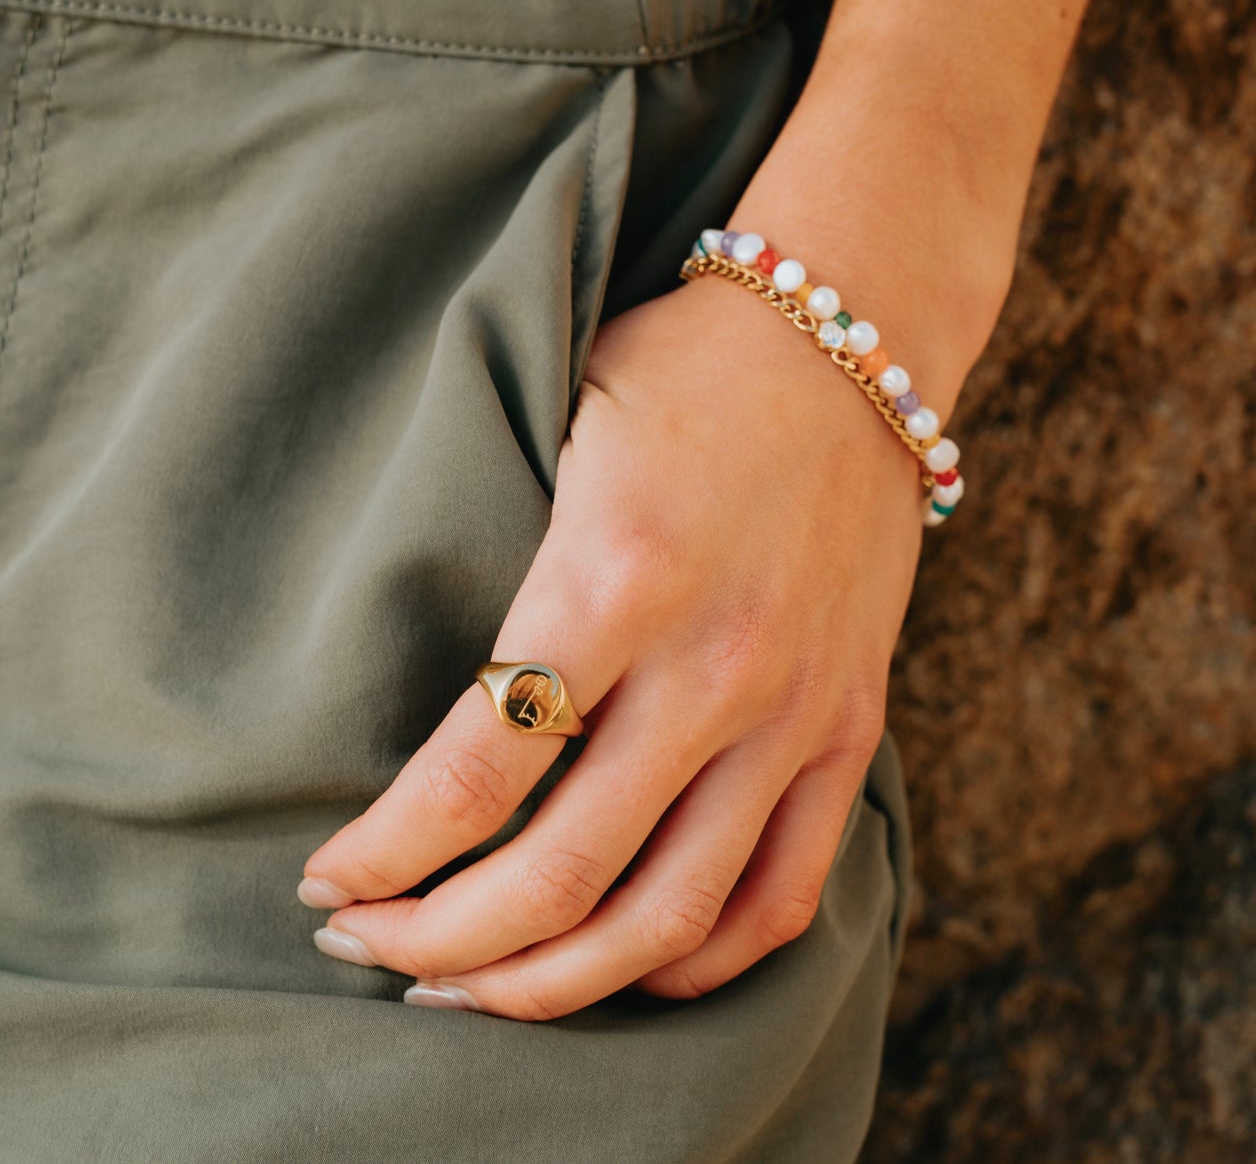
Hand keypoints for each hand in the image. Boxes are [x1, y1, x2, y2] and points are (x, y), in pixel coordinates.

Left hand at [298, 262, 926, 1018]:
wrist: (847, 343)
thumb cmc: (685, 373)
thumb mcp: (561, 430)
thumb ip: (509, 577)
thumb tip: (429, 718)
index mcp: (616, 579)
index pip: (472, 774)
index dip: (381, 854)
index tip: (329, 881)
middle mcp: (713, 665)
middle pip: (559, 874)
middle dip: (439, 942)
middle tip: (371, 951)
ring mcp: (794, 708)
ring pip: (667, 916)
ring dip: (554, 982)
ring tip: (475, 988)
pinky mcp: (849, 725)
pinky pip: (781, 893)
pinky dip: (698, 959)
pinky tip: (628, 962)